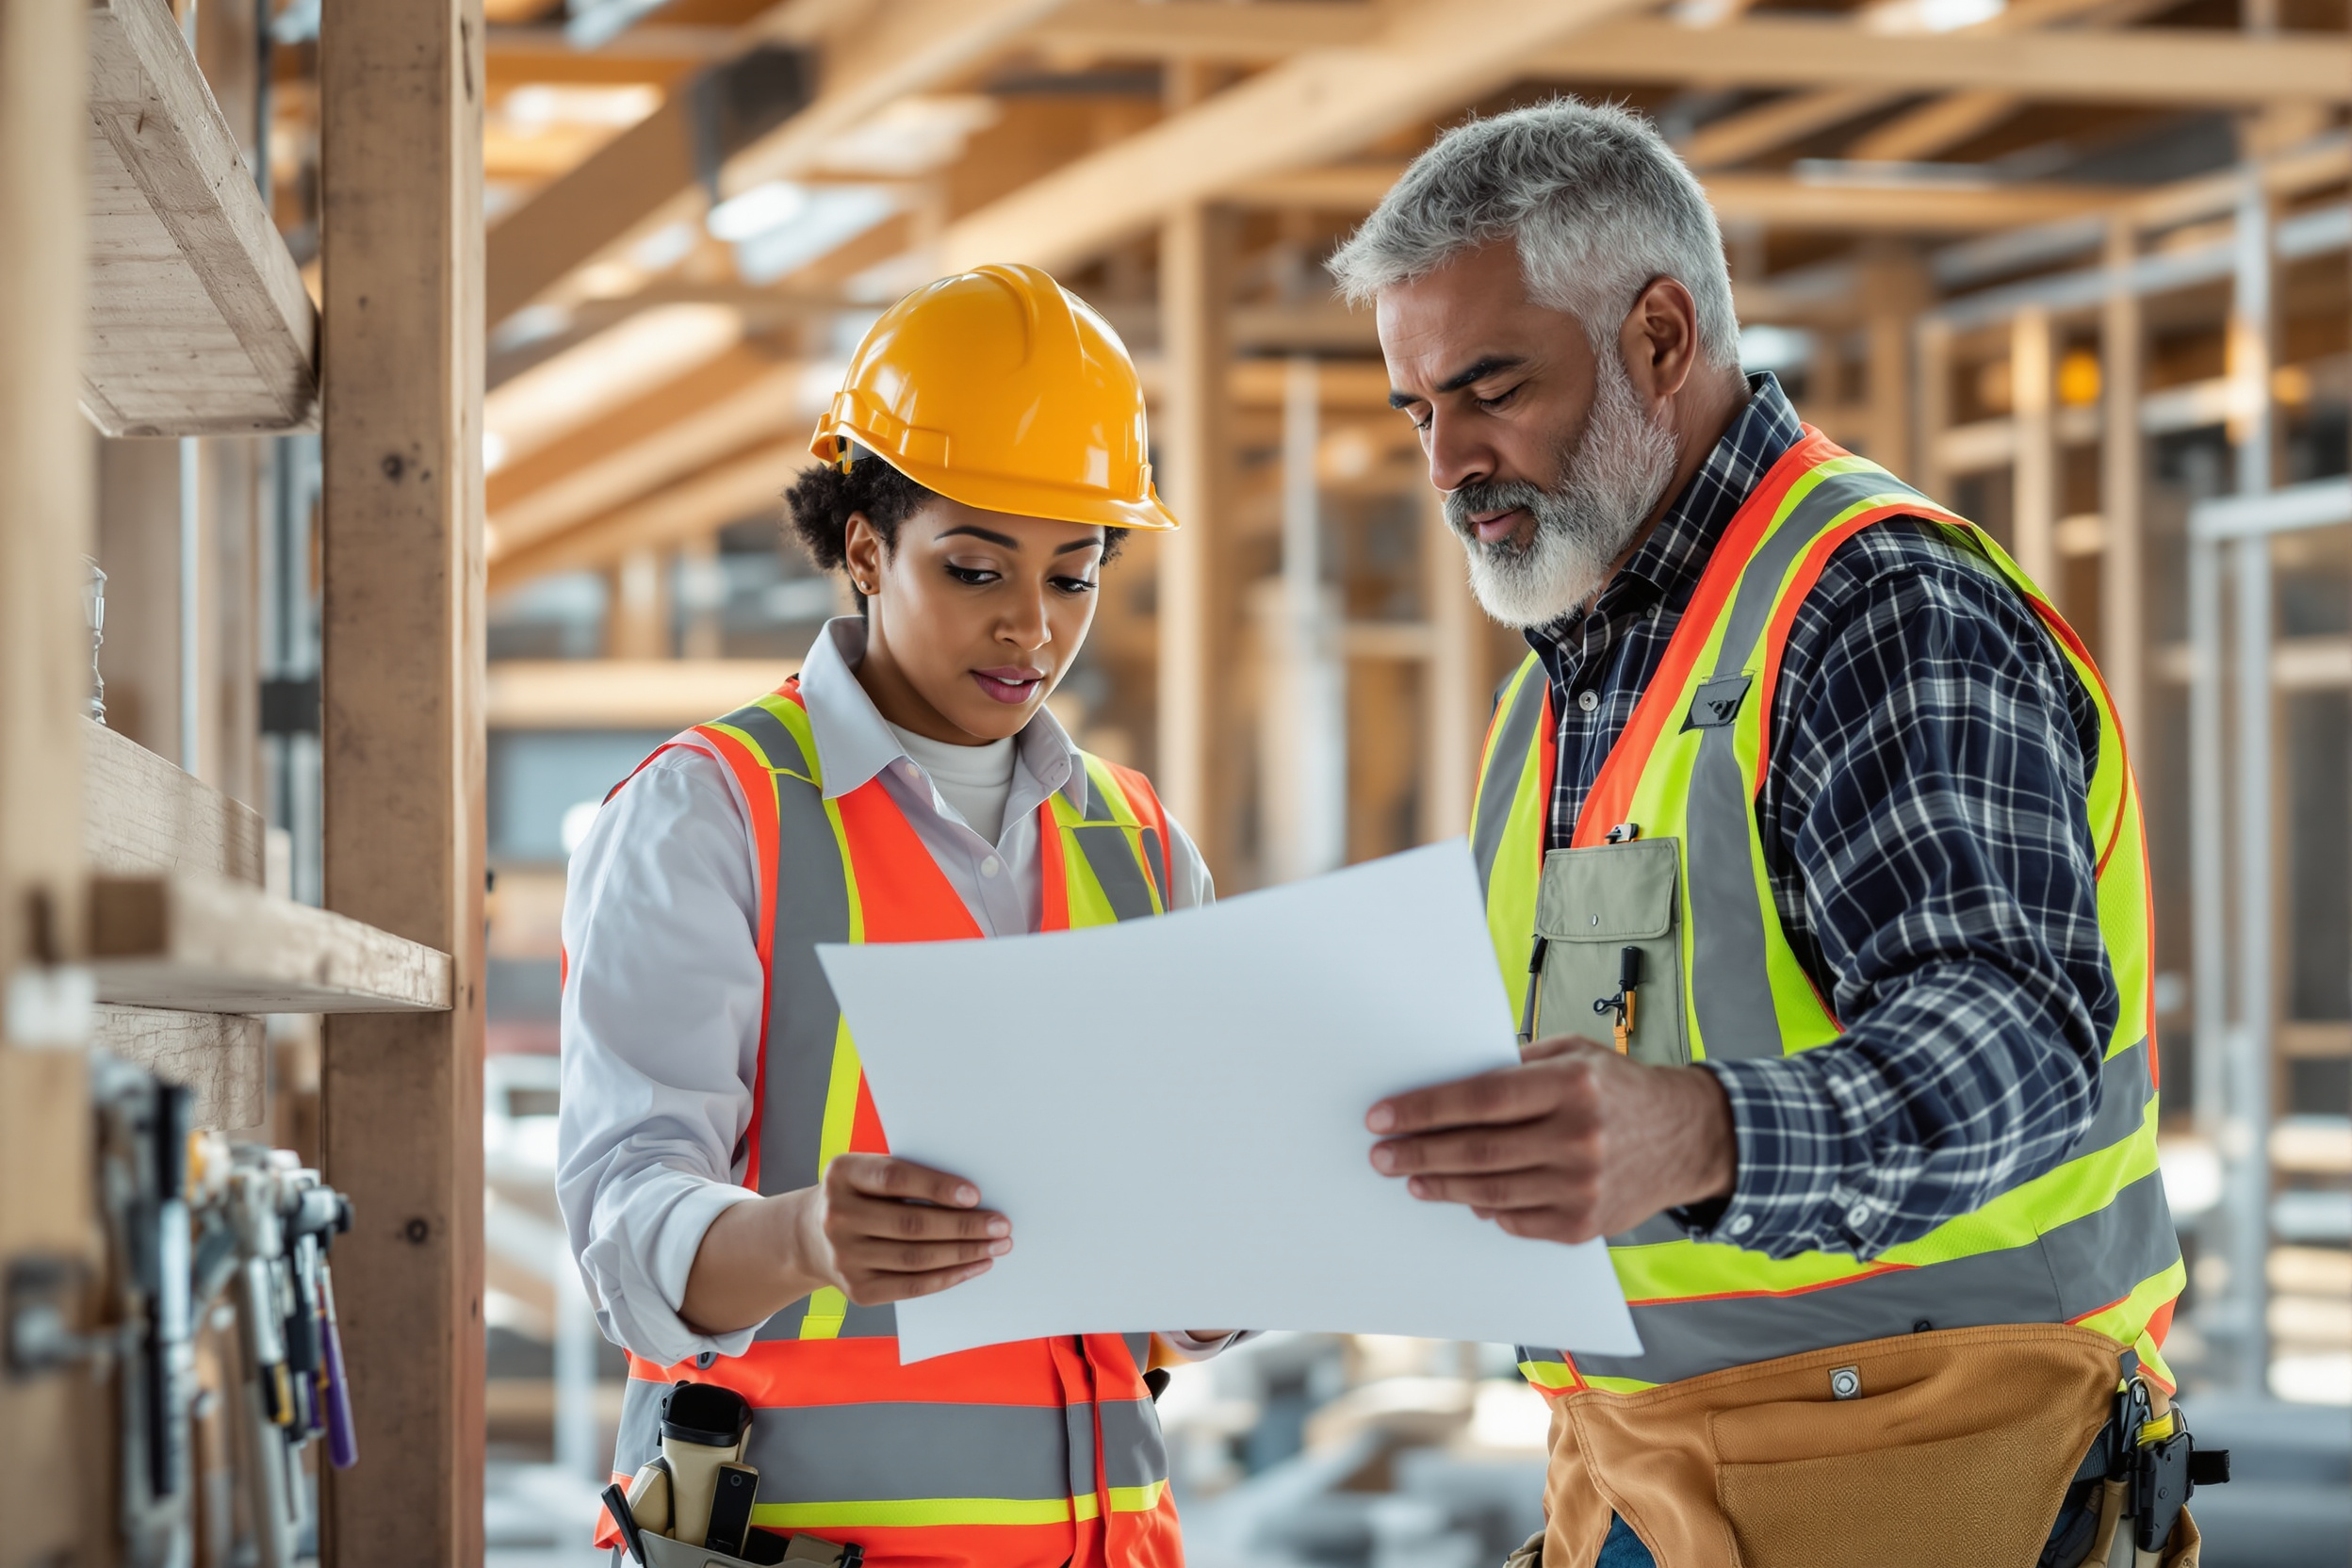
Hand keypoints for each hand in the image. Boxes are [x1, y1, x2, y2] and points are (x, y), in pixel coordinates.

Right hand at [801, 1153, 1011, 1306]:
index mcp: (842, 1174)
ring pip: (916, 1258)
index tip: (976, 1195)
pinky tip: (975, 1266)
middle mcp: (837, 1216)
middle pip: (911, 1224)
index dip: (936, 1186)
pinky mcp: (857, 1290)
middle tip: (1001, 1225)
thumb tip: (973, 1196)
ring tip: (996, 1246)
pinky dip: (949, 1277)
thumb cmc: (859, 1195)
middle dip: (964, 1226)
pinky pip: (911, 1286)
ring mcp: (844, 1257)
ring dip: (964, 1253)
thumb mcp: (868, 1173)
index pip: (893, 1178)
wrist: (810, 1237)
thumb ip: (908, 1176)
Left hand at [1364, 1035, 1735, 1243]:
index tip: (1383, 1116)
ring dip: (1442, 1186)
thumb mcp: (1574, 1054)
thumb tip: (1447, 1087)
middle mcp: (1580, 1137)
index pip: (1480, 1099)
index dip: (1424, 1109)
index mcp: (1573, 1085)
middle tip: (1381, 1155)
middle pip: (1478, 1151)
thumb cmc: (1619, 1088)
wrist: (1690, 1137)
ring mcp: (1583, 1186)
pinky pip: (1517, 1221)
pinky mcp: (1585, 1225)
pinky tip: (1462, 1197)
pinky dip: (1484, 1209)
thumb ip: (1516, 1068)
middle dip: (1419, 1153)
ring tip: (1411, 1177)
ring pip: (1490, 1192)